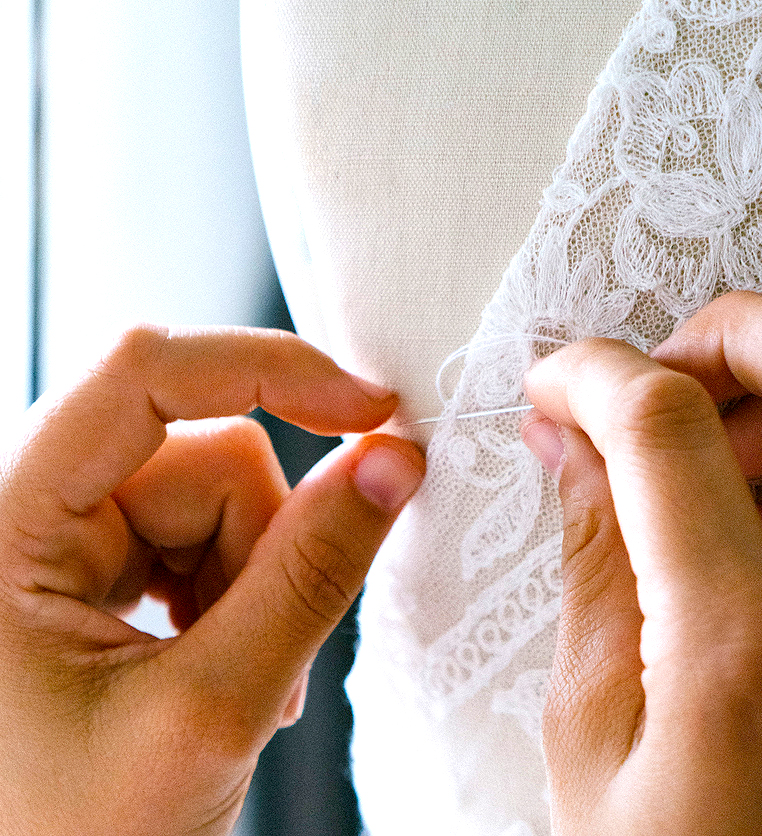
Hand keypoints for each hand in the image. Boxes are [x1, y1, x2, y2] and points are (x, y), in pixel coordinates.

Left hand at [0, 326, 423, 835]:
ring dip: (254, 585)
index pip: (142, 375)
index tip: (373, 410)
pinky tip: (221, 668)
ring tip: (242, 686)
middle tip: (266, 650)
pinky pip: (204, 536)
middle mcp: (16, 515)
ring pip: (218, 498)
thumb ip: (310, 576)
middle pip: (201, 453)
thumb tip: (392, 465)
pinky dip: (237, 597)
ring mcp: (53, 545)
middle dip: (263, 544)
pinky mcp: (87, 572)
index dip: (270, 371)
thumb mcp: (213, 708)